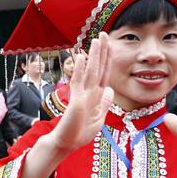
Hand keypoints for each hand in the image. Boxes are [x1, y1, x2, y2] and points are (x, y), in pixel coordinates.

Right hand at [48, 34, 112, 153]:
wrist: (66, 143)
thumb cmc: (80, 132)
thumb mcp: (99, 118)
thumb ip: (104, 103)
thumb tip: (110, 90)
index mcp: (97, 95)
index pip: (104, 73)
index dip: (107, 58)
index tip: (110, 43)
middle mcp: (90, 92)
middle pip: (98, 68)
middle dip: (102, 51)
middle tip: (103, 33)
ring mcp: (82, 95)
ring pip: (90, 72)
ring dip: (94, 56)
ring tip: (95, 40)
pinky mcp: (76, 101)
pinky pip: (78, 82)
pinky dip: (80, 70)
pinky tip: (81, 57)